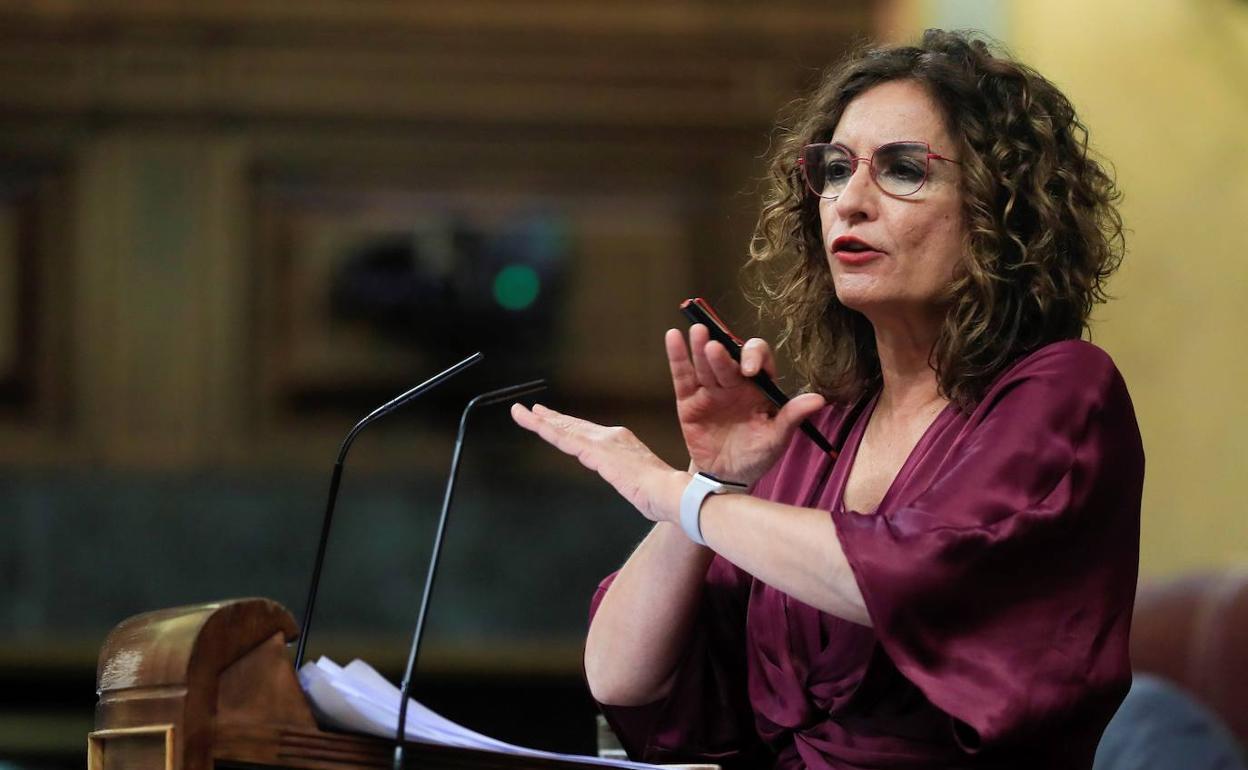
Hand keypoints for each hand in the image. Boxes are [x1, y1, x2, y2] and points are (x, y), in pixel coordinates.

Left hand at [510, 403, 688, 522]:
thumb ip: (632, 480)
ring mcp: (601, 442)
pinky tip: (532, 422)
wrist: (671, 493)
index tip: (555, 420)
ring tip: (520, 413)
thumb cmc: (663, 495)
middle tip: (531, 411)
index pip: (588, 433)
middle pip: (572, 426)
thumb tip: (637, 487)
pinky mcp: (594, 451)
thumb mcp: (643, 484)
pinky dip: (544, 428)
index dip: (569, 426)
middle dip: (550, 418)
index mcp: (622, 443)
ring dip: (539, 421)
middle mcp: (611, 437)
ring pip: (563, 429)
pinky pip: (563, 438)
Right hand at [667, 325, 825, 483]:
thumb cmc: (757, 454)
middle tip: (716, 349)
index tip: (750, 372)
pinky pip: (682, 376)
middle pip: (728, 360)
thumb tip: (819, 400)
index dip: (755, 358)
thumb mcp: (777, 438)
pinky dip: (677, 356)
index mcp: (759, 386)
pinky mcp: (688, 400)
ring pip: (705, 364)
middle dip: (723, 355)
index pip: (759, 359)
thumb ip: (793, 417)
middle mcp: (734, 382)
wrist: (728, 477)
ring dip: (700, 347)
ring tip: (697, 331)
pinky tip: (673, 337)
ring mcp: (710, 389)